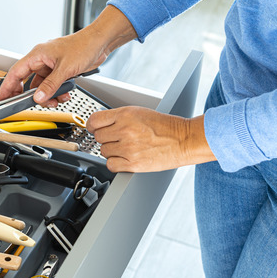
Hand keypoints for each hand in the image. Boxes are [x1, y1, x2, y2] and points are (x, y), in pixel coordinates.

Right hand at [0, 6, 137, 105]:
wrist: (100, 42)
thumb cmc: (83, 45)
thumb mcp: (65, 69)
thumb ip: (50, 85)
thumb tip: (38, 97)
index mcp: (37, 55)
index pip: (15, 73)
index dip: (7, 87)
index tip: (2, 99)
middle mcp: (41, 60)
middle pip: (27, 82)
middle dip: (31, 95)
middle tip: (31, 105)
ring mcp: (50, 66)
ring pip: (41, 86)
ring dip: (48, 96)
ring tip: (57, 99)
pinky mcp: (59, 71)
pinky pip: (52, 85)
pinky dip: (57, 92)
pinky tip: (65, 94)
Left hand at [87, 107, 215, 172]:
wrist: (184, 140)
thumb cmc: (166, 127)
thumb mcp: (140, 112)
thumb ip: (119, 117)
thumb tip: (100, 124)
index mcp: (125, 114)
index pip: (94, 121)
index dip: (92, 126)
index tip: (94, 128)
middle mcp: (125, 130)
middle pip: (98, 137)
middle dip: (106, 138)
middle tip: (118, 138)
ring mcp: (128, 148)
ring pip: (104, 151)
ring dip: (112, 151)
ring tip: (127, 148)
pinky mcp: (133, 164)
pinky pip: (111, 165)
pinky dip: (116, 163)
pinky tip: (125, 158)